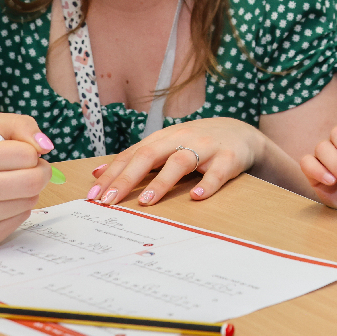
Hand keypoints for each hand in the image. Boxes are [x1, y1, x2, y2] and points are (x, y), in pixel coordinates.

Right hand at [0, 112, 53, 251]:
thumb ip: (20, 125)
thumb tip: (46, 147)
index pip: (26, 154)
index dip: (31, 152)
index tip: (23, 153)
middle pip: (32, 181)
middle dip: (40, 172)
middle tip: (30, 169)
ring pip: (29, 202)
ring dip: (27, 192)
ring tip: (7, 185)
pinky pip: (18, 222)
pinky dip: (17, 210)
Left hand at [88, 117, 264, 206]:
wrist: (242, 134)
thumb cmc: (197, 143)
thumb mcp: (166, 146)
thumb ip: (135, 158)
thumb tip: (97, 173)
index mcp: (164, 138)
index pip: (132, 154)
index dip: (112, 173)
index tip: (94, 195)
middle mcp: (182, 139)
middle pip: (150, 155)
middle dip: (128, 177)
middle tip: (110, 200)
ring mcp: (206, 147)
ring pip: (180, 162)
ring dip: (161, 182)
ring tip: (145, 201)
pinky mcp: (229, 158)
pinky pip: (217, 173)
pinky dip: (206, 184)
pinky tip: (195, 197)